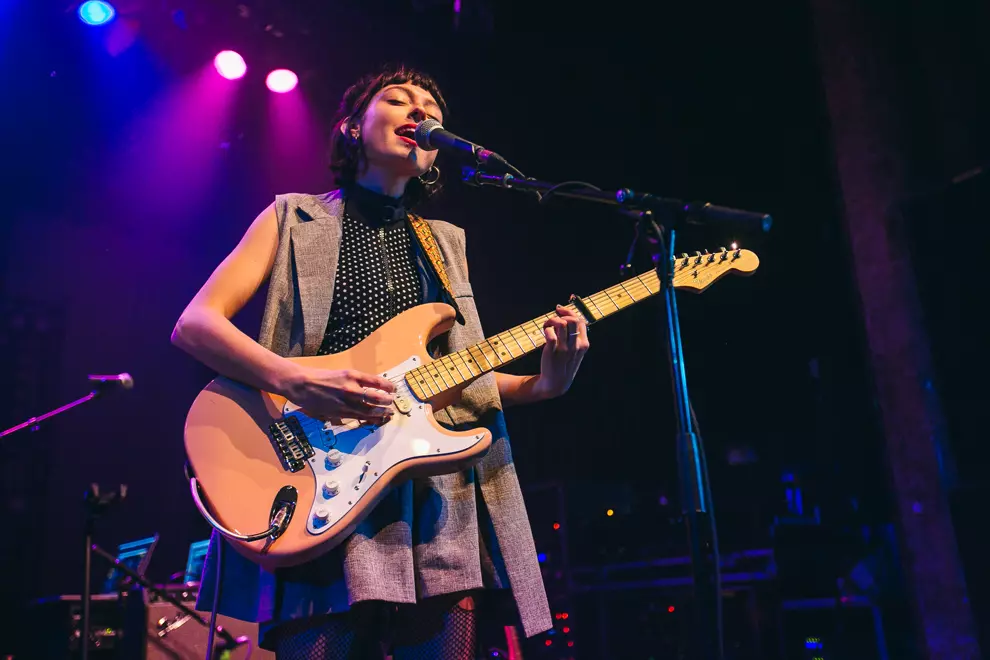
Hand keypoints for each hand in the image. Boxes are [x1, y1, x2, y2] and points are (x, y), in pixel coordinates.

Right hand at [281, 366, 395, 422]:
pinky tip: (375, 419)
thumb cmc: (320, 377)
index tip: (393, 389)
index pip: (377, 382)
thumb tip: (371, 388)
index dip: (389, 387)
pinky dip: (369, 419)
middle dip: (387, 402)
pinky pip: (358, 417)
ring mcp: (346, 402)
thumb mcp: (341, 373)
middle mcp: (351, 388)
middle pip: (377, 398)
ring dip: (381, 413)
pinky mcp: (339, 412)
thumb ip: (356, 381)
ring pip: (369, 410)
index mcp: (353, 375)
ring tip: (388, 413)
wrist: (301, 384)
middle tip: (392, 403)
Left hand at [534, 304, 589, 399]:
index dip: (569, 312)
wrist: (556, 383)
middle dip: (561, 314)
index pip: (580, 321)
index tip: (560, 310)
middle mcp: (576, 345)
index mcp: (584, 344)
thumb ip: (575, 336)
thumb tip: (567, 316)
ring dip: (552, 320)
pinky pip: (550, 332)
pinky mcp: (552, 350)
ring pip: (561, 323)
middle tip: (553, 318)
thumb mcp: (575, 351)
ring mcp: (564, 348)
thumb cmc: (564, 364)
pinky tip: (544, 331)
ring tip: (547, 325)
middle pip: (572, 319)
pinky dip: (546, 328)